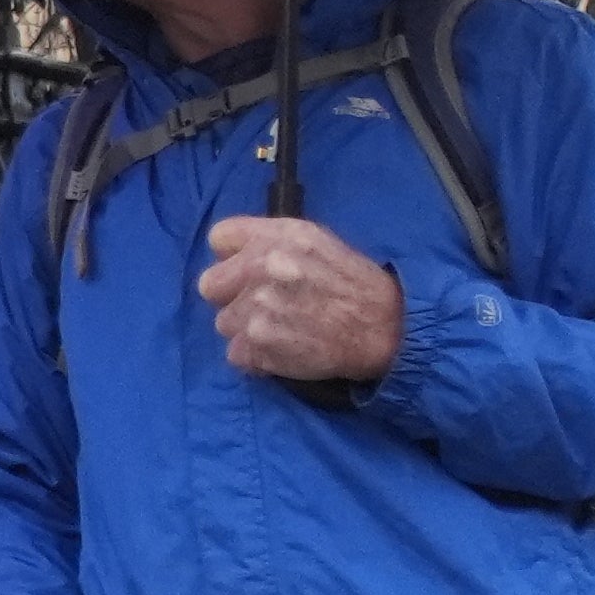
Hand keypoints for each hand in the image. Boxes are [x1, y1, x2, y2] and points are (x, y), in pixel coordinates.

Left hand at [199, 216, 404, 384]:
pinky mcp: (258, 344)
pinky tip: (283, 349)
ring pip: (224, 323)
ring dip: (247, 330)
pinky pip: (235, 354)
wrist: (385, 328)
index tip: (246, 269)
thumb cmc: (352, 285)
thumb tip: (231, 253)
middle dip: (232, 297)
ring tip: (283, 329)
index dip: (231, 257)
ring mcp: (257, 307)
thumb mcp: (316, 243)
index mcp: (278, 237)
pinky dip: (256, 357)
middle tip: (263, 305)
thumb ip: (271, 242)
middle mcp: (264, 266)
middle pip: (210, 284)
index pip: (219, 238)